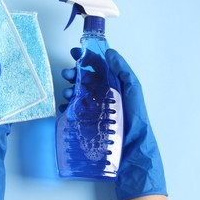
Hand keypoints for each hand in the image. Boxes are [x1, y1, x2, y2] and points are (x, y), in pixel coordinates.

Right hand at [60, 48, 166, 199]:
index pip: (97, 67)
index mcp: (112, 84)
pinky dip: (66, 106)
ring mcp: (93, 107)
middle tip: (66, 74)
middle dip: (72, 73)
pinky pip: (73, 110)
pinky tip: (64, 107)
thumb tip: (109, 52)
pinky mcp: (87, 121)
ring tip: (67, 93)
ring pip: (76, 93)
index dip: (85, 58)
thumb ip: (122, 70)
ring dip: (68, 89)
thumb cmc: (134, 117)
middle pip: (83, 79)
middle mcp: (102, 94)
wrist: (131, 147)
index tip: (74, 53)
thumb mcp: (133, 90)